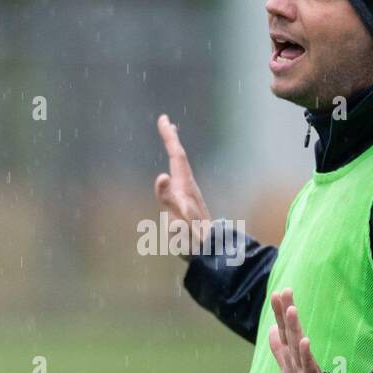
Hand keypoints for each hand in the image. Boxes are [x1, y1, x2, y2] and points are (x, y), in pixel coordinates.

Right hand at [154, 114, 211, 255]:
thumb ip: (168, 198)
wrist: (210, 253)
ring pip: (181, 167)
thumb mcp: (178, 218)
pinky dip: (176, 167)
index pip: (176, 155)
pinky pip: (179, 179)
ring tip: (171, 138)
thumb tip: (162, 176)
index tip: (164, 119)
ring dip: (175, 151)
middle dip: (171, 139)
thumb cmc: (193, 239)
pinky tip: (173, 172)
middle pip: (179, 158)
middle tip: (166, 122)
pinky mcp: (187, 204)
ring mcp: (188, 195)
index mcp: (185, 186)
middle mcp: (188, 187)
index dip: (169, 137)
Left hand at [267, 288, 331, 372]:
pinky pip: (309, 367)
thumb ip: (279, 349)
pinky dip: (306, 354)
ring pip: (298, 346)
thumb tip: (271, 328)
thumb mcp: (287, 368)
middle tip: (286, 291)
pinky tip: (305, 341)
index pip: (285, 330)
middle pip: (292, 332)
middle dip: (288, 312)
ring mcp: (306, 370)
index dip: (281, 312)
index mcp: (293, 355)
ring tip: (292, 310)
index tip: (278, 292)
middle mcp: (300, 359)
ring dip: (295, 328)